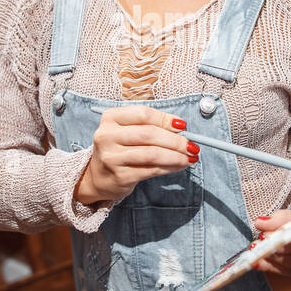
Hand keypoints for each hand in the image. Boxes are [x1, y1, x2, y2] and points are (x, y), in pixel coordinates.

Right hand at [73, 105, 197, 205]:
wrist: (98, 176)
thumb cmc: (120, 149)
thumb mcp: (128, 131)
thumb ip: (150, 125)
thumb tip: (180, 127)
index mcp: (110, 118)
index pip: (143, 114)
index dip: (166, 119)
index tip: (183, 126)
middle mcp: (107, 136)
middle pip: (149, 134)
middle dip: (176, 140)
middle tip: (192, 145)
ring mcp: (111, 157)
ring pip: (152, 154)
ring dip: (176, 156)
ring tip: (189, 158)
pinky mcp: (120, 176)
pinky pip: (151, 170)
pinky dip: (169, 168)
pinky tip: (178, 166)